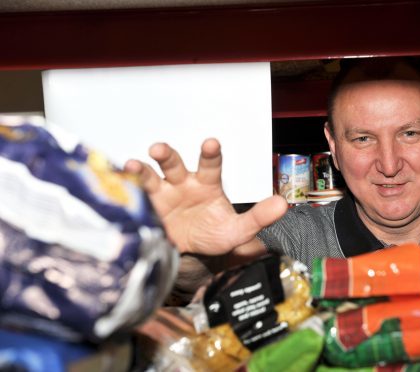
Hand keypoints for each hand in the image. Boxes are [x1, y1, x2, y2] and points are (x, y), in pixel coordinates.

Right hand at [125, 138, 287, 255]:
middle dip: (167, 155)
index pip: (210, 165)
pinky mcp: (145, 208)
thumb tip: (283, 205)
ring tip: (133, 166)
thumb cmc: (213, 234)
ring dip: (141, 170)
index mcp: (206, 185)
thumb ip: (259, 217)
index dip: (210, 154)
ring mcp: (161, 194)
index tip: (210, 143)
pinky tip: (117, 184)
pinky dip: (124, 190)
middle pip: (174, 164)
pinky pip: (133, 197)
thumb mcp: (237, 230)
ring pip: (150, 176)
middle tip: (159, 149)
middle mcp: (182, 184)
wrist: (189, 253)